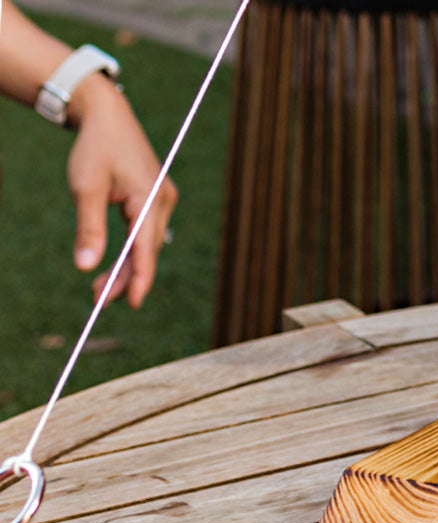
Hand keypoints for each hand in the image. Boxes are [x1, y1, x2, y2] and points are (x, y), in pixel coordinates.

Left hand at [66, 73, 176, 308]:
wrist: (107, 115)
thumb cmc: (95, 148)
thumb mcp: (85, 188)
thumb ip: (88, 229)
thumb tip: (86, 266)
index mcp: (150, 198)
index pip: (145, 248)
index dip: (138, 279)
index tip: (129, 304)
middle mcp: (163, 202)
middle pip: (146, 251)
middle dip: (124, 277)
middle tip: (97, 300)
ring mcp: (162, 201)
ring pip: (145, 244)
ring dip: (126, 266)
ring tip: (99, 287)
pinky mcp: (154, 200)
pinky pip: (144, 233)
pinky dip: (130, 251)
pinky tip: (115, 263)